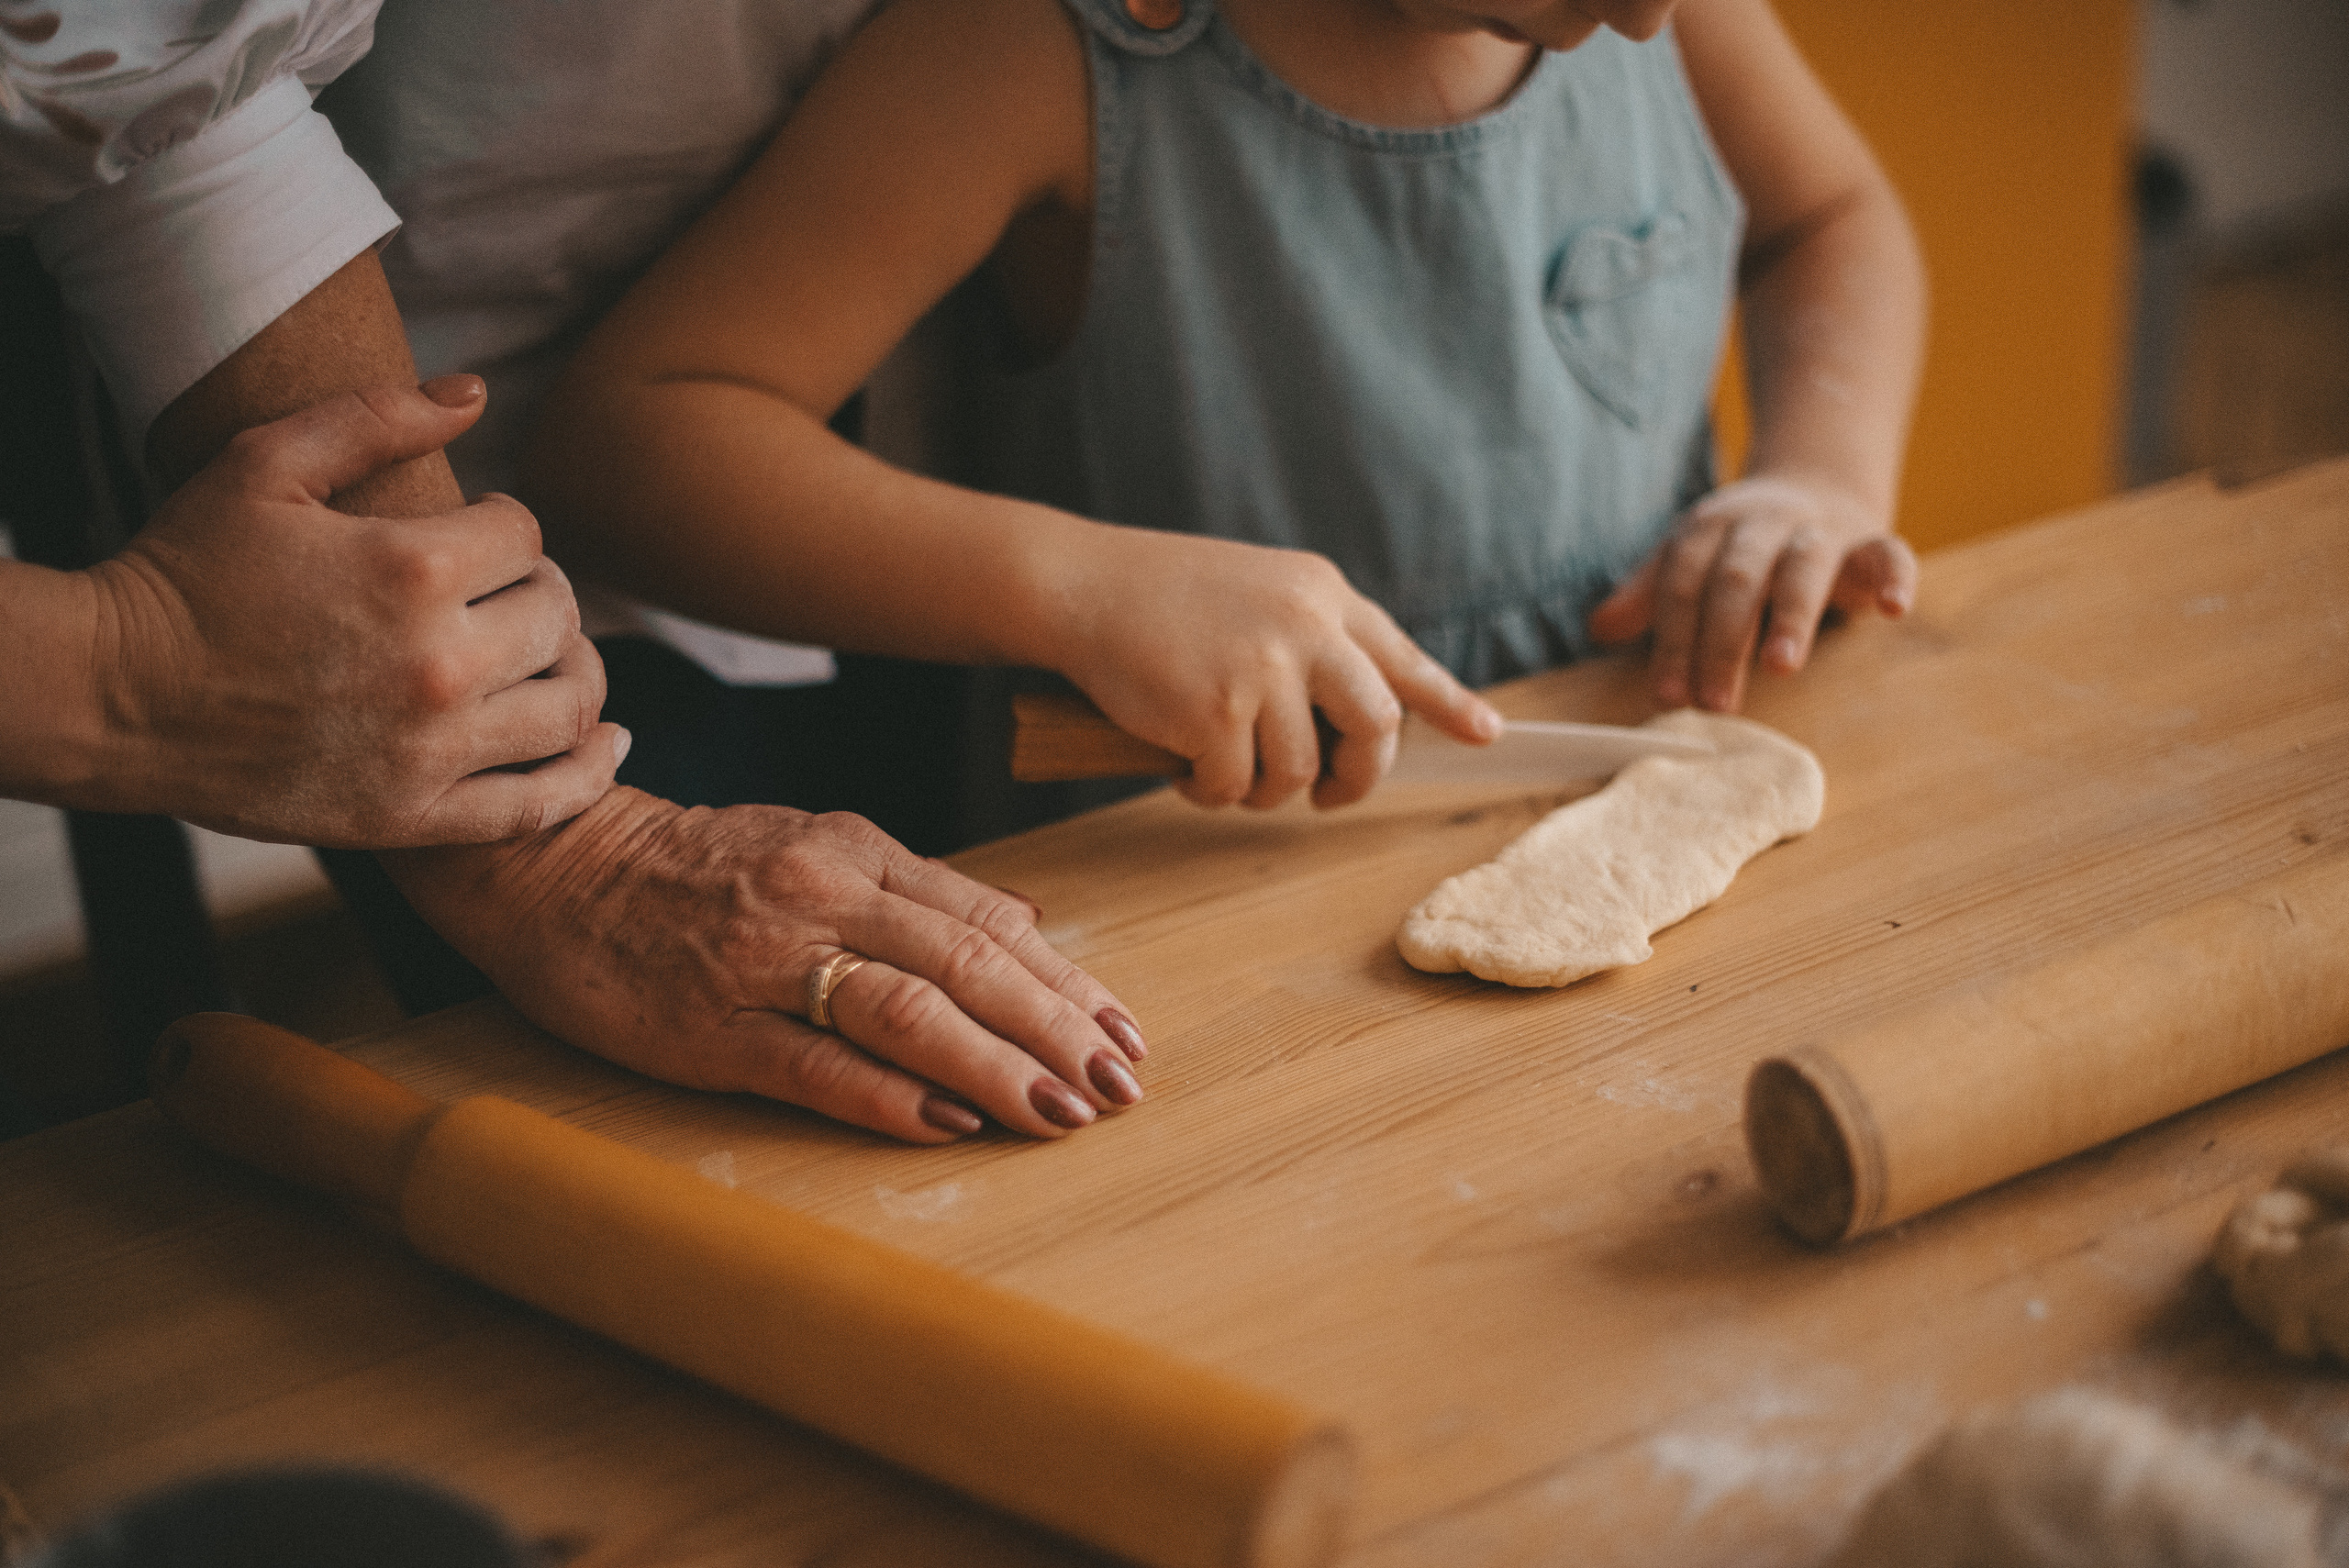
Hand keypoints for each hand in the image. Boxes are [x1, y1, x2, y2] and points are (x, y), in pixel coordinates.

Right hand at [83, 377, 623, 845]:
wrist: (113, 694)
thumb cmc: (184, 570)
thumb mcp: (264, 463)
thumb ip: (376, 417)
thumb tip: (477, 392)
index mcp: (411, 568)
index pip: (524, 535)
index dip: (505, 524)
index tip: (478, 533)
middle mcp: (438, 663)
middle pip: (557, 615)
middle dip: (544, 592)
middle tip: (514, 591)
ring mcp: (431, 750)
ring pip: (568, 706)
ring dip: (579, 671)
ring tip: (558, 655)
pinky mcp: (413, 817)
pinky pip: (537, 805)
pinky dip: (587, 775)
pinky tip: (606, 744)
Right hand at [382, 788, 1149, 1142]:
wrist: (557, 868)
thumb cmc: (697, 867)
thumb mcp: (814, 842)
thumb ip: (916, 888)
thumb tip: (1024, 928)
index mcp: (857, 852)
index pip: (989, 922)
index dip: (1065, 982)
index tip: (1124, 1032)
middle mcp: (824, 895)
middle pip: (968, 964)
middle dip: (1056, 1030)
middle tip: (1120, 1085)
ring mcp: (767, 963)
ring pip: (907, 1011)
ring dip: (996, 1067)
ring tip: (1060, 1112)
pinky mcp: (711, 1028)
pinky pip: (815, 1065)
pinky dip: (891, 1097)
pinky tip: (951, 1125)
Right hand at [1055, 528, 1501, 808]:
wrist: (1083, 585)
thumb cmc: (1163, 597)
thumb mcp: (1260, 594)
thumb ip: (1314, 639)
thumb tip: (1360, 717)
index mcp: (1322, 594)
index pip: (1402, 657)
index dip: (1449, 703)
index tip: (1487, 735)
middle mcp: (1305, 626)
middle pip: (1376, 725)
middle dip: (1359, 775)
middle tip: (1330, 793)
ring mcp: (1262, 667)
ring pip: (1300, 770)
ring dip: (1265, 790)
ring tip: (1226, 771)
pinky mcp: (1214, 710)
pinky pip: (1236, 786)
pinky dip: (1211, 793)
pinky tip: (1184, 770)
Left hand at [1587, 474, 1917, 712]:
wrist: (1816, 486)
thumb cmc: (1740, 545)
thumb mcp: (1688, 561)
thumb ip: (1649, 595)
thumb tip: (1599, 628)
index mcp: (1710, 529)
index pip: (1683, 582)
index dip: (1673, 638)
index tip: (1667, 694)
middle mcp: (1762, 524)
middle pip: (1737, 579)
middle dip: (1721, 641)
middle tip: (1714, 702)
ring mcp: (1819, 531)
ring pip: (1803, 566)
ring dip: (1790, 615)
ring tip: (1779, 666)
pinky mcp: (1871, 542)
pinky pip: (1888, 554)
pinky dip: (1894, 577)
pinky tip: (1893, 610)